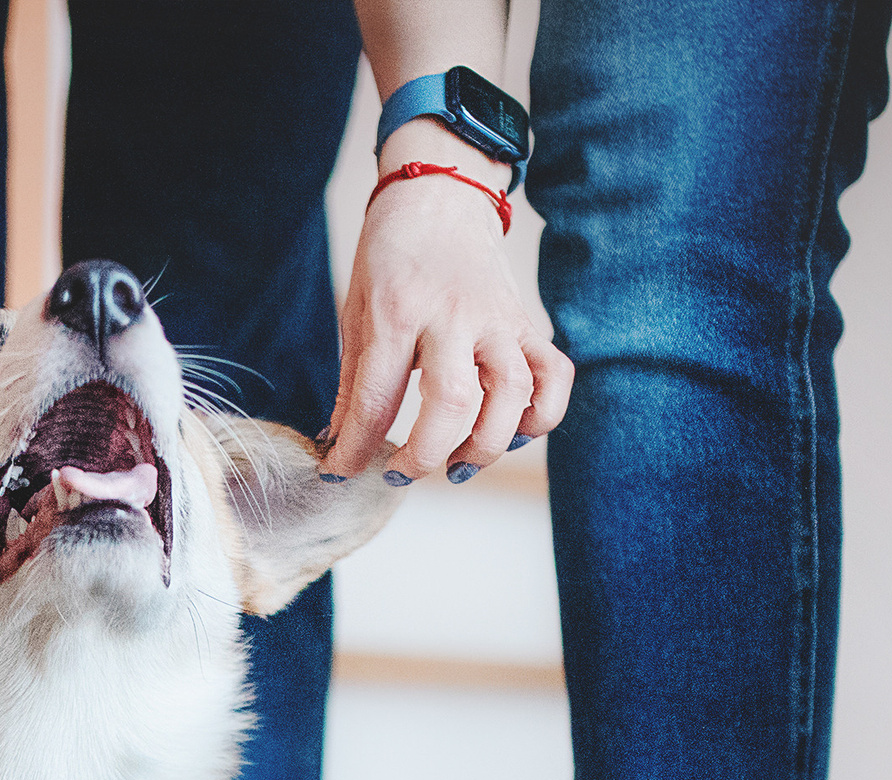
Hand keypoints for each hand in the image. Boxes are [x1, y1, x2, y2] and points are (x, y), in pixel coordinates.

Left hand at [321, 128, 570, 481]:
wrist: (441, 193)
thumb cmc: (391, 255)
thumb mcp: (357, 310)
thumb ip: (354, 380)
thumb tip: (339, 444)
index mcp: (397, 311)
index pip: (376, 398)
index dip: (355, 449)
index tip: (340, 472)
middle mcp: (452, 316)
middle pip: (453, 403)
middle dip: (425, 455)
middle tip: (401, 474)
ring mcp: (497, 319)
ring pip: (512, 394)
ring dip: (486, 446)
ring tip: (456, 466)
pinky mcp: (526, 323)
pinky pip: (553, 375)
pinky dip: (540, 416)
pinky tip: (510, 433)